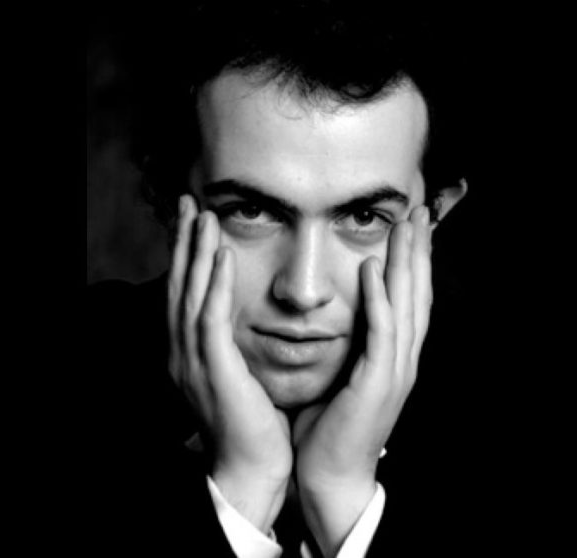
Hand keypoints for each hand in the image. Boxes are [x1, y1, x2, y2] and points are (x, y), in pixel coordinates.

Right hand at [167, 195, 292, 531]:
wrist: (252, 466)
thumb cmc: (252, 421)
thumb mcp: (236, 374)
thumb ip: (232, 344)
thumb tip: (244, 318)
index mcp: (188, 354)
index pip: (184, 295)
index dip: (187, 257)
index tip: (194, 223)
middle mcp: (181, 353)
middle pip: (178, 286)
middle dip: (182, 243)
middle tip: (188, 204)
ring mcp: (193, 361)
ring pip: (190, 294)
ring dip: (195, 252)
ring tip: (203, 215)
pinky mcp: (213, 369)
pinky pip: (210, 317)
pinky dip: (214, 283)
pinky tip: (221, 254)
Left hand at [293, 205, 432, 555]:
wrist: (328, 473)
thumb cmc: (329, 425)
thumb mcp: (342, 375)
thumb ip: (348, 343)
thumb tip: (337, 312)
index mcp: (393, 357)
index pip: (408, 300)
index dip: (412, 262)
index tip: (409, 227)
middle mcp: (402, 359)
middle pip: (417, 295)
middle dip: (418, 252)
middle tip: (418, 211)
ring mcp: (394, 371)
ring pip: (407, 306)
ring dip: (407, 264)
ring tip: (406, 226)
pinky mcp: (377, 383)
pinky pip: (380, 334)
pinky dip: (379, 299)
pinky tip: (373, 270)